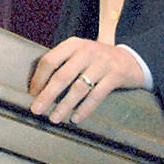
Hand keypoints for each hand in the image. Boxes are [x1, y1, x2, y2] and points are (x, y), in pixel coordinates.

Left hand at [28, 37, 145, 124]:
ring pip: (78, 88)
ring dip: (64, 106)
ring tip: (54, 118)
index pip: (50, 60)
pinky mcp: (115, 76)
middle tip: (36, 109)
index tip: (32, 93)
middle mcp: (86, 51)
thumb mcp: (80, 53)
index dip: (39, 78)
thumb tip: (39, 88)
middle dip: (47, 95)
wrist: (131, 59)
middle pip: (62, 76)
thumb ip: (63, 63)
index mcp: (73, 44)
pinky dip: (84, 109)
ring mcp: (102, 63)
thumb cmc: (97, 60)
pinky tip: (76, 118)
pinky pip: (96, 96)